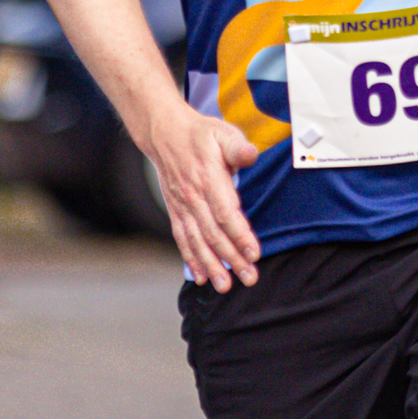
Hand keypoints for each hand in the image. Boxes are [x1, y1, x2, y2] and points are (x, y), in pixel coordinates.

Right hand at [145, 97, 261, 289]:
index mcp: (208, 178)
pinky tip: (200, 276)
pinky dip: (191, 259)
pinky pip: (182, 238)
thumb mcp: (222, 132)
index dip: (240, 235)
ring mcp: (182, 206)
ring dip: (211, 265)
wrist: (164, 133)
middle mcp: (193, 196)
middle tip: (249, 278)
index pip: (226, 213)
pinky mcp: (176, 211)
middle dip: (231, 258)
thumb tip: (250, 154)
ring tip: (224, 286)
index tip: (253, 253)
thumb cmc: (199, 133)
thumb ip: (237, 147)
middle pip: (214, 233)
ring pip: (197, 241)